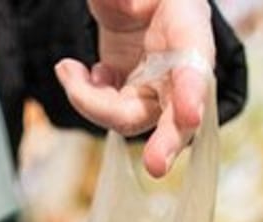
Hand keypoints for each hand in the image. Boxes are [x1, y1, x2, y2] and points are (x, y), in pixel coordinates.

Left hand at [55, 0, 213, 177]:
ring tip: (67, 69)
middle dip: (167, 142)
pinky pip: (107, 112)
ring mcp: (154, 87)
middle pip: (178, 116)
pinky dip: (85, 97)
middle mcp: (178, 68)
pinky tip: (79, 70)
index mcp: (190, 29)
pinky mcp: (130, 95)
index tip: (190, 114)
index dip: (192, 91)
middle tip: (157, 165)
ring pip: (129, 118)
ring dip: (91, 104)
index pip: (196, 65)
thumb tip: (120, 5)